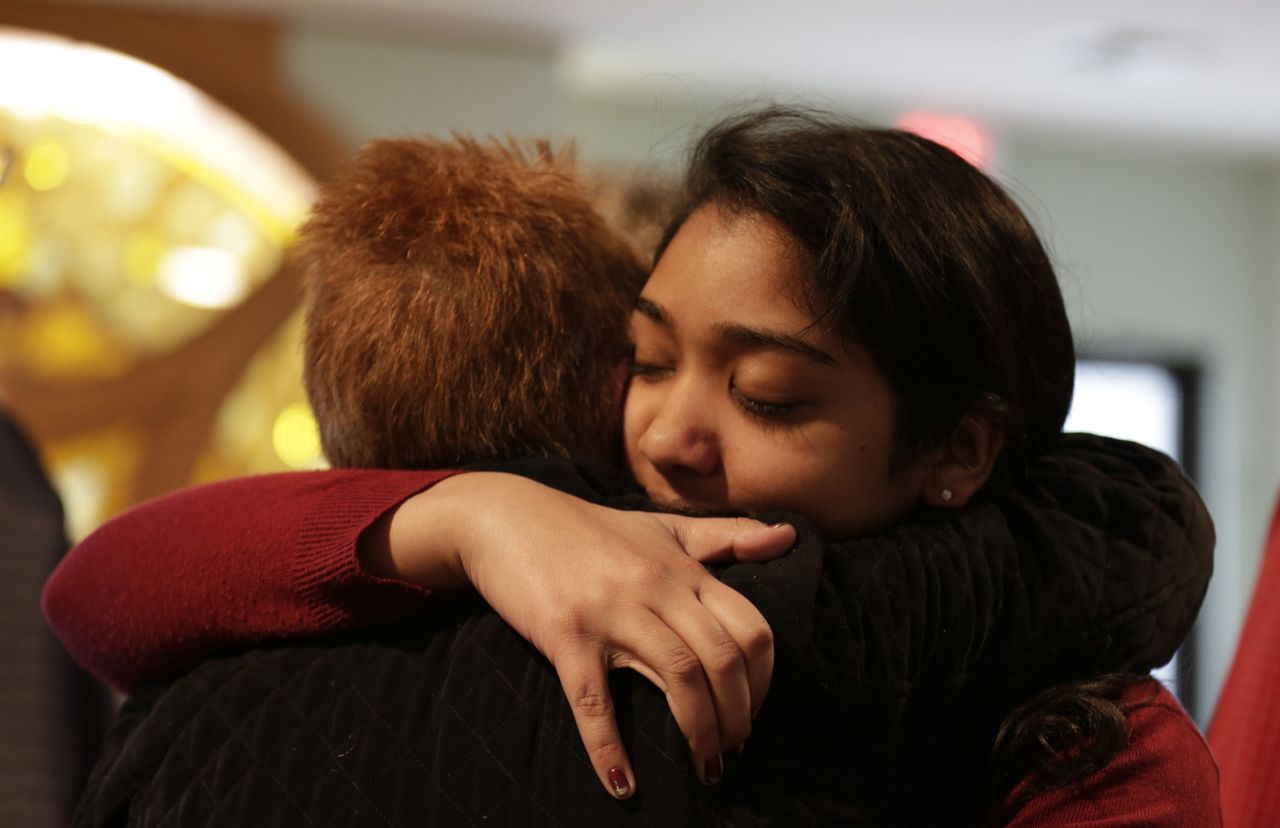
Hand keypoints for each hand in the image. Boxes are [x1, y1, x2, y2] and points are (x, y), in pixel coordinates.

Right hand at [389, 472, 794, 797]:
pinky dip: (610, 748)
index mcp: (683, 569)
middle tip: (733, 750)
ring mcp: (611, 611)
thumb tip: (789, 536)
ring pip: (678, 678)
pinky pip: (594, 700)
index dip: (763, 682)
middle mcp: (656, 588)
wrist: (507, 517)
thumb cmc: (589, 530)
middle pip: (723, 659)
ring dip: (700, 734)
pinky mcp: (566, 633)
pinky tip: (623, 785)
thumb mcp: (663, 528)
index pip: (751, 629)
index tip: (752, 711)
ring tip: (707, 769)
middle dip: (738, 717)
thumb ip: (726, 536)